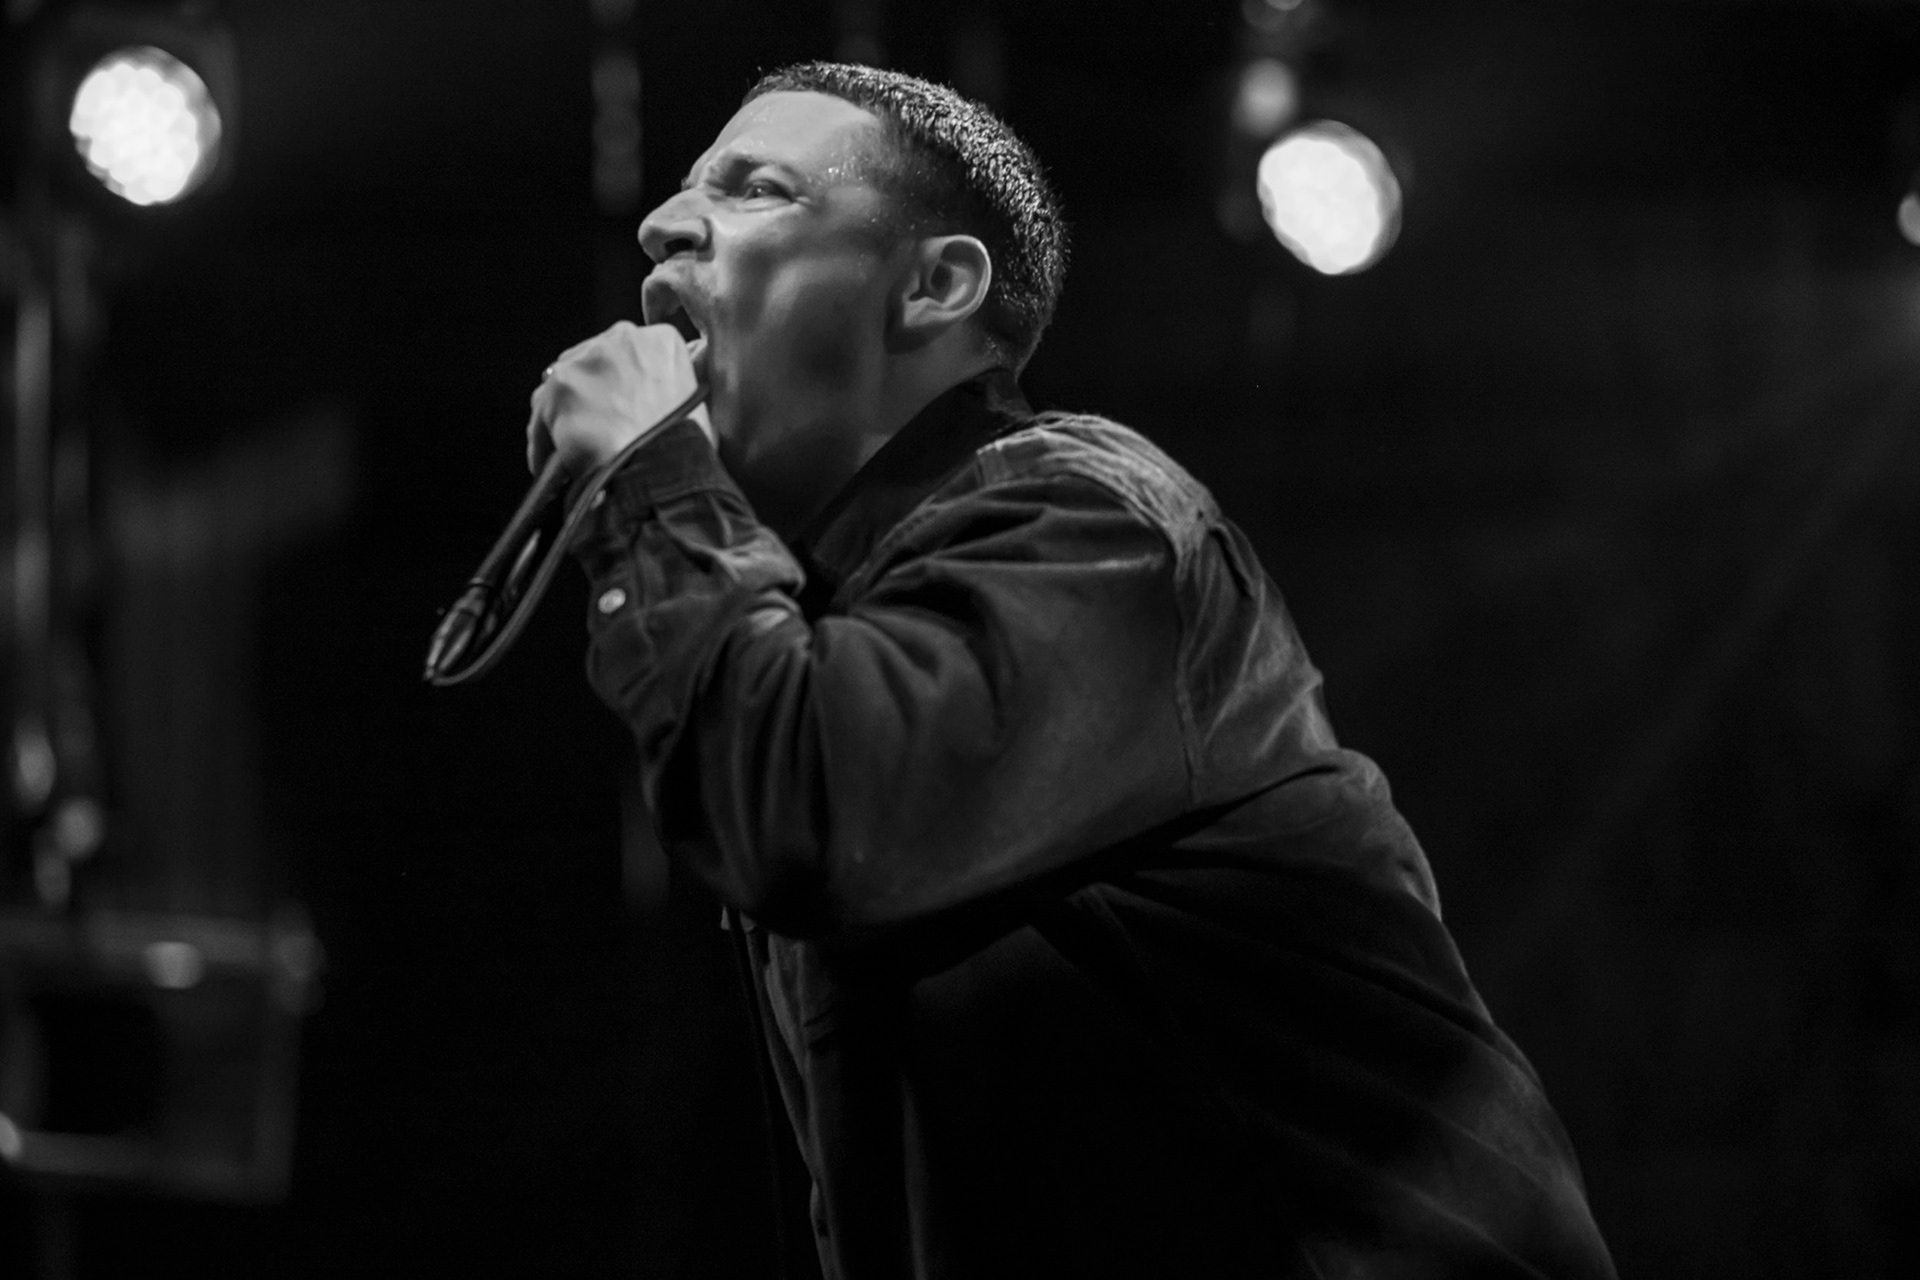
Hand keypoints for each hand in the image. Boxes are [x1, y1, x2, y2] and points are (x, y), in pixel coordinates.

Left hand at [526, 321, 711, 473]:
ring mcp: (587, 361)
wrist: (662, 472)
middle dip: (589, 393)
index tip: (619, 407)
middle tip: (595, 429)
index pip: (626, 354)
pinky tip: (555, 466)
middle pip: (589, 363)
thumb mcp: (692, 404)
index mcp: (662, 341)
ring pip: (561, 387)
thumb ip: (665, 386)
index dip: (619, 384)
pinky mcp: (558, 388)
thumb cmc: (684, 448)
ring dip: (565, 416)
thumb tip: (643, 400)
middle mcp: (623, 339)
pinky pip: (542, 417)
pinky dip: (546, 442)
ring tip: (572, 452)